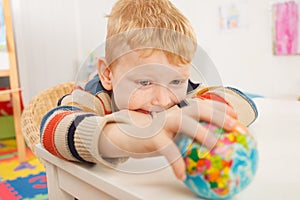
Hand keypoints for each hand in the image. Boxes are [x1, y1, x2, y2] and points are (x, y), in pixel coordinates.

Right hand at [99, 98, 244, 180]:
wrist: (127, 136)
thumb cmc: (153, 136)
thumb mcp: (172, 133)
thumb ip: (187, 135)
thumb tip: (210, 146)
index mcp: (179, 113)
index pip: (202, 106)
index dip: (220, 109)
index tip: (236, 116)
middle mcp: (172, 115)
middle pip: (197, 109)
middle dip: (216, 115)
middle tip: (233, 125)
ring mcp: (162, 124)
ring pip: (184, 122)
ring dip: (200, 132)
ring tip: (212, 144)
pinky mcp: (152, 137)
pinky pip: (167, 149)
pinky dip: (175, 162)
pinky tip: (181, 173)